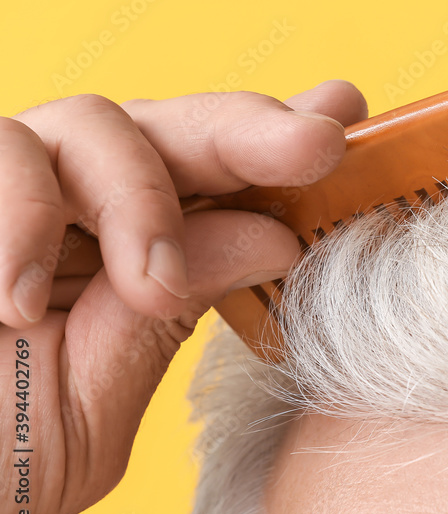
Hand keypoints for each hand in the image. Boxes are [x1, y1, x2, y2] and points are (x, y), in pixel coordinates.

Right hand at [0, 81, 367, 513]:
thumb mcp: (95, 395)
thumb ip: (170, 312)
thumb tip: (275, 236)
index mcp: (129, 255)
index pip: (218, 183)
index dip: (281, 145)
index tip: (347, 118)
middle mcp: (76, 209)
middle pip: (178, 128)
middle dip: (254, 131)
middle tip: (318, 143)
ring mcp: (11, 190)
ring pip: (97, 121)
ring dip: (141, 201)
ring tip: (147, 288)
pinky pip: (4, 149)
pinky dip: (26, 217)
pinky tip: (19, 299)